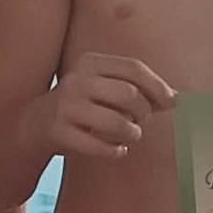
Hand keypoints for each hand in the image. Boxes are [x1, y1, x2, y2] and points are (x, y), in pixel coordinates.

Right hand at [35, 52, 174, 160]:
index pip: (133, 68)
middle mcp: (77, 80)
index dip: (157, 86)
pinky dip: (114, 150)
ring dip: (132, 133)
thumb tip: (175, 98)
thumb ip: (136, 87)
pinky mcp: (59, 132)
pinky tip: (117, 150)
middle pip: (128, 95)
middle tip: (142, 120)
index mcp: (90, 62)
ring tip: (130, 135)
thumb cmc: (83, 102)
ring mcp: (66, 106)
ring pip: (116, 122)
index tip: (171, 102)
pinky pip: (97, 145)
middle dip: (144, 112)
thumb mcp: (104, 85)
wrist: (37, 121)